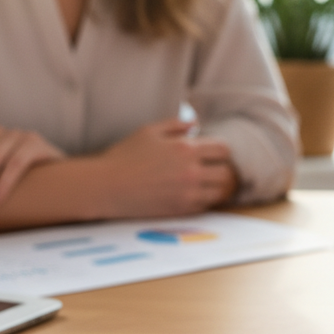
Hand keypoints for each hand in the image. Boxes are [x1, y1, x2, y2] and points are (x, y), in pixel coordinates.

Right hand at [95, 119, 237, 217]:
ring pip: (221, 192)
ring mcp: (187, 193)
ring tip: (208, 184)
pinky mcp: (180, 209)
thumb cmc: (124, 156)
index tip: (213, 153)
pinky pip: (206, 206)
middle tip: (213, 170)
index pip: (224, 150)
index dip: (221, 151)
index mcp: (186, 148)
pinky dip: (205, 200)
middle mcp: (191, 171)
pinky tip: (195, 194)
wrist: (106, 186)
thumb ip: (176, 125)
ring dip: (217, 187)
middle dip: (222, 169)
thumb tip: (196, 124)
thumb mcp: (149, 131)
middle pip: (227, 173)